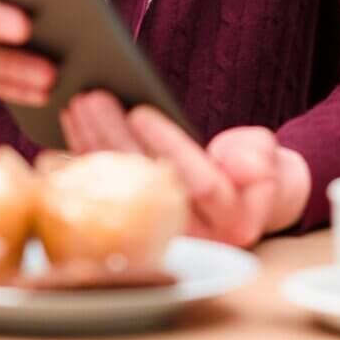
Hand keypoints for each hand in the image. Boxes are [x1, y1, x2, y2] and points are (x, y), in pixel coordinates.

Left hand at [61, 90, 311, 247]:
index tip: (141, 111)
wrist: (245, 204)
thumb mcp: (268, 158)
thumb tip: (235, 163)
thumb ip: (257, 157)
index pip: (199, 184)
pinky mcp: (134, 232)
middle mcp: (194, 240)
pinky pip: (103, 197)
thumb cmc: (257, 173)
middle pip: (146, 188)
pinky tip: (71, 133)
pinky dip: (85, 162)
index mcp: (234, 223)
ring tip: (78, 105)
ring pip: (118, 192)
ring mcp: (161, 240)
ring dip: (93, 146)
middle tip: (93, 99)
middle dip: (116, 139)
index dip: (168, 145)